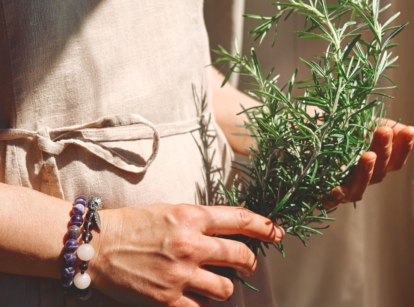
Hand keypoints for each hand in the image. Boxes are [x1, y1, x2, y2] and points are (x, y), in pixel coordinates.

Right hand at [89, 204, 283, 306]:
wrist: (99, 245)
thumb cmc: (133, 224)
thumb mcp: (169, 211)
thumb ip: (199, 221)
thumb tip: (225, 232)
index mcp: (191, 217)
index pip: (239, 220)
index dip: (264, 226)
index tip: (276, 232)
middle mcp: (190, 244)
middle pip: (240, 256)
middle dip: (249, 262)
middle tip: (248, 264)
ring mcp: (180, 274)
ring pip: (225, 288)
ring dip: (225, 287)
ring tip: (216, 284)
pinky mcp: (167, 299)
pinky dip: (202, 304)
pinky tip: (194, 297)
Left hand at [323, 120, 413, 208]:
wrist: (296, 131)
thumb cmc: (330, 125)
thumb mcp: (357, 120)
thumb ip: (381, 126)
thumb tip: (408, 130)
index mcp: (372, 163)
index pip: (394, 161)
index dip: (404, 148)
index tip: (408, 130)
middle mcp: (359, 179)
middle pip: (378, 172)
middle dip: (384, 150)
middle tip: (383, 131)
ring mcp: (341, 188)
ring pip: (358, 189)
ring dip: (364, 173)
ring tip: (367, 155)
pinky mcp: (318, 193)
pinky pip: (328, 201)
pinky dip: (334, 196)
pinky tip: (336, 188)